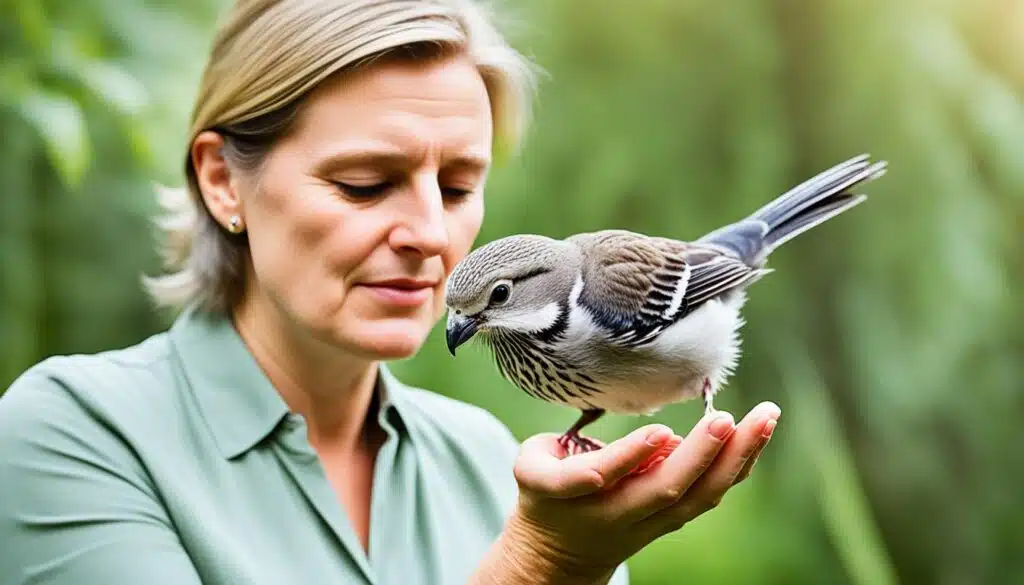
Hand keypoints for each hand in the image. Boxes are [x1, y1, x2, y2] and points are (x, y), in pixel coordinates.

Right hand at [505, 402, 780, 581]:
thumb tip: (646, 439)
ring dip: (736, 456)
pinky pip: (712, 492)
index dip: (631, 456)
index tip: (660, 431)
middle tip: (724, 417)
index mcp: (570, 495)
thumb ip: (565, 449)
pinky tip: (760, 430)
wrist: (560, 554)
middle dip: (700, 454)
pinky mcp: (673, 518)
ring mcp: (651, 522)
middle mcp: (618, 514)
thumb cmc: (546, 494)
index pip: (601, 477)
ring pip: (700, 495)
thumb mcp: (533, 464)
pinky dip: (739, 462)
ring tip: (765, 416)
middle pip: (666, 491)